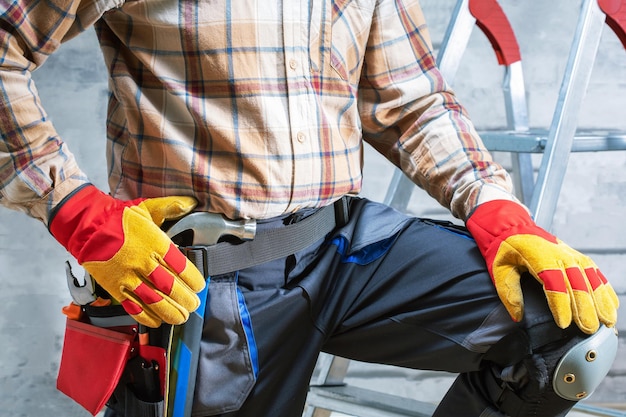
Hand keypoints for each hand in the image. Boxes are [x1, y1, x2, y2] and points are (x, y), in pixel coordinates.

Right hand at [50, 185, 205, 327]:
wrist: (86, 226)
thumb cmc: (119, 217)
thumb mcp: (148, 207)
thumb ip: (171, 206)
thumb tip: (192, 202)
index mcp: (154, 242)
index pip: (180, 266)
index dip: (193, 279)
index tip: (199, 286)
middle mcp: (143, 261)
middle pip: (170, 286)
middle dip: (185, 299)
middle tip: (193, 304)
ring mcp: (128, 276)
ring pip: (154, 300)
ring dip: (170, 311)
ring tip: (181, 317)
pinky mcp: (115, 287)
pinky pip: (133, 306)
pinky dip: (146, 316)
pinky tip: (157, 321)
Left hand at [466, 200, 618, 333]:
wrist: (514, 227)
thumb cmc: (507, 250)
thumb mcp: (499, 269)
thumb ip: (508, 292)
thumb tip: (517, 316)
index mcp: (539, 257)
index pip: (554, 283)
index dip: (560, 305)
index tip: (563, 324)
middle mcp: (561, 255)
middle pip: (577, 284)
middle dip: (585, 309)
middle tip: (588, 330)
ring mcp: (573, 256)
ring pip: (592, 281)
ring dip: (601, 303)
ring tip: (607, 323)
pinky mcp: (580, 258)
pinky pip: (597, 275)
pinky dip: (606, 291)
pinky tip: (611, 307)